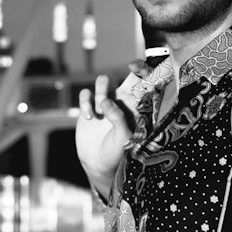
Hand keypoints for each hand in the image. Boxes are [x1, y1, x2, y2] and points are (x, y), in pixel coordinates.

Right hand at [76, 71, 140, 198]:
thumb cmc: (116, 152)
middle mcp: (123, 101)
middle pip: (129, 76)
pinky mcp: (89, 106)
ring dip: (100, 92)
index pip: (146, 85)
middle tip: (127, 73)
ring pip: (104, 81)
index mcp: (137, 107)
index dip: (145, 71)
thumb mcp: (122, 137)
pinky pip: (85, 93)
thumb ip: (117, 118)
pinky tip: (88, 118)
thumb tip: (105, 101)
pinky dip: (85, 103)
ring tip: (99, 111)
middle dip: (123, 72)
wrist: (97, 163)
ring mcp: (105, 102)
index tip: (136, 67)